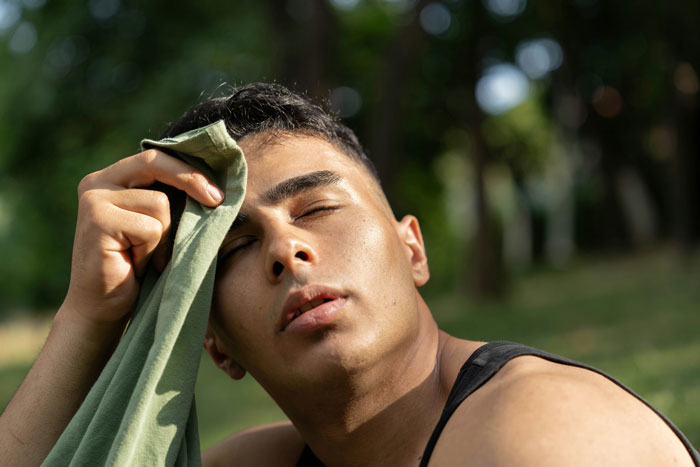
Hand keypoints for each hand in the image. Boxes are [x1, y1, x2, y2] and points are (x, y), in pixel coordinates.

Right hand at [61, 149, 224, 327]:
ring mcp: (94, 200)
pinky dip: (152, 251)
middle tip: (217, 201)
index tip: (219, 192)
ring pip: (159, 204)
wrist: (102, 309)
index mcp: (113, 178)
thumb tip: (216, 186)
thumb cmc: (137, 268)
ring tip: (145, 256)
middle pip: (155, 163)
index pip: (157, 157)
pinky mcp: (97, 221)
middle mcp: (98, 182)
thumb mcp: (157, 226)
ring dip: (164, 237)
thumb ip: (171, 200)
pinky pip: (150, 228)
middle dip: (192, 180)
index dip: (190, 170)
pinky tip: (135, 265)